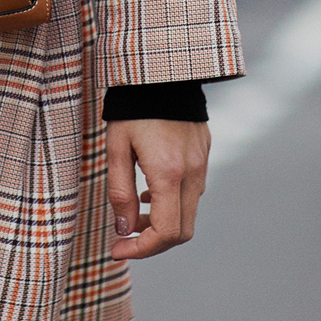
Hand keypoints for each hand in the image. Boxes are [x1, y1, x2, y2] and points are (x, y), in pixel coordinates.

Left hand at [107, 117, 208, 260]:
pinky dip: (172, 205)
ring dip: (162, 224)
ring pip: (188, 214)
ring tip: (133, 215)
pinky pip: (192, 193)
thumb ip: (120, 191)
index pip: (166, 232)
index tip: (117, 249)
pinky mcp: (204, 155)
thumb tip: (124, 228)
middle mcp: (192, 173)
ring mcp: (202, 165)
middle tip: (124, 239)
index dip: (141, 250)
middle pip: (182, 231)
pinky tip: (150, 193)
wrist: (163, 71)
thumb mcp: (116, 147)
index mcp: (169, 173)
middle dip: (152, 243)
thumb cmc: (132, 108)